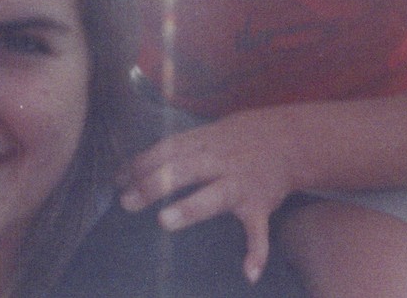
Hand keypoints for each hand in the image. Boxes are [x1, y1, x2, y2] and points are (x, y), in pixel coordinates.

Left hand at [117, 109, 299, 282]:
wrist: (288, 140)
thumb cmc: (235, 141)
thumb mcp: (207, 134)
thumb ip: (175, 150)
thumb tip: (130, 170)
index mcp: (204, 143)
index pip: (167, 150)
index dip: (141, 164)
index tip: (118, 181)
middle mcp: (221, 161)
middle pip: (184, 169)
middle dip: (154, 185)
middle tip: (128, 202)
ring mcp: (241, 184)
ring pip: (215, 195)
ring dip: (191, 207)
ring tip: (166, 222)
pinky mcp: (261, 206)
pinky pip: (259, 230)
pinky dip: (257, 251)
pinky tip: (250, 273)